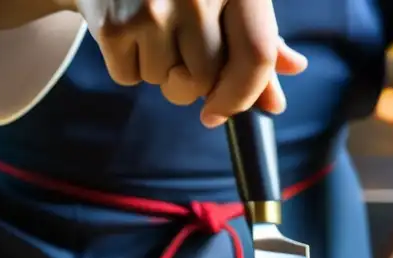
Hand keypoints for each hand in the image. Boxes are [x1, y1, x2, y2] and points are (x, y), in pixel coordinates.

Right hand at [74, 0, 307, 126]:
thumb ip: (257, 45)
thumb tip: (276, 103)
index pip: (256, 55)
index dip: (242, 95)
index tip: (219, 113)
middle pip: (206, 80)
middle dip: (191, 82)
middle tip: (176, 50)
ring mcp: (155, 8)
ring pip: (168, 84)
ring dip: (160, 72)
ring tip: (150, 31)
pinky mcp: (116, 25)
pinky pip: (130, 77)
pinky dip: (127, 65)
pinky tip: (127, 31)